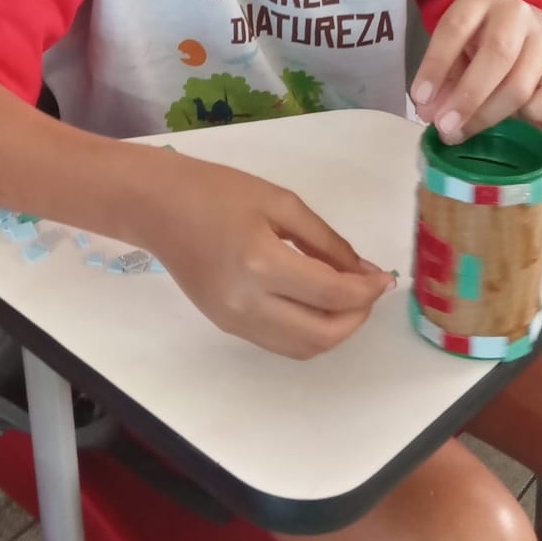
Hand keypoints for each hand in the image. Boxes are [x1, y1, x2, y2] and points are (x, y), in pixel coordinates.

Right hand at [136, 150, 393, 358]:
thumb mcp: (281, 202)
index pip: (331, 294)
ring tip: (348, 300)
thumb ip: (326, 241)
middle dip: (356, 318)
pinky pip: (280, 343)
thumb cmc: (218, 191)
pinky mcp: (227, 327)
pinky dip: (308, 331)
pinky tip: (318, 304)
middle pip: (321, 335)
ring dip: (335, 331)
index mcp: (261, 264)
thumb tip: (363, 273)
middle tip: (369, 291)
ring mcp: (234, 322)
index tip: (385, 278)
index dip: (367, 290)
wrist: (157, 206)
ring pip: (302, 349)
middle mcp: (248, 304)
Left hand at [410, 0, 541, 142]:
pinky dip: (530, 115)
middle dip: (469, 96)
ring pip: (521, 85)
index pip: (456, 27)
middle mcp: (515, 15)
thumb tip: (430, 114)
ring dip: (489, 115)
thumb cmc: (480, 43)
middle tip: (446, 127)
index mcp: (479, 2)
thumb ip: (442, 78)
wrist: (533, 37)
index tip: (421, 98)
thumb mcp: (455, 49)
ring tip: (463, 132)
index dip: (436, 64)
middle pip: (498, 54)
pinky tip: (509, 119)